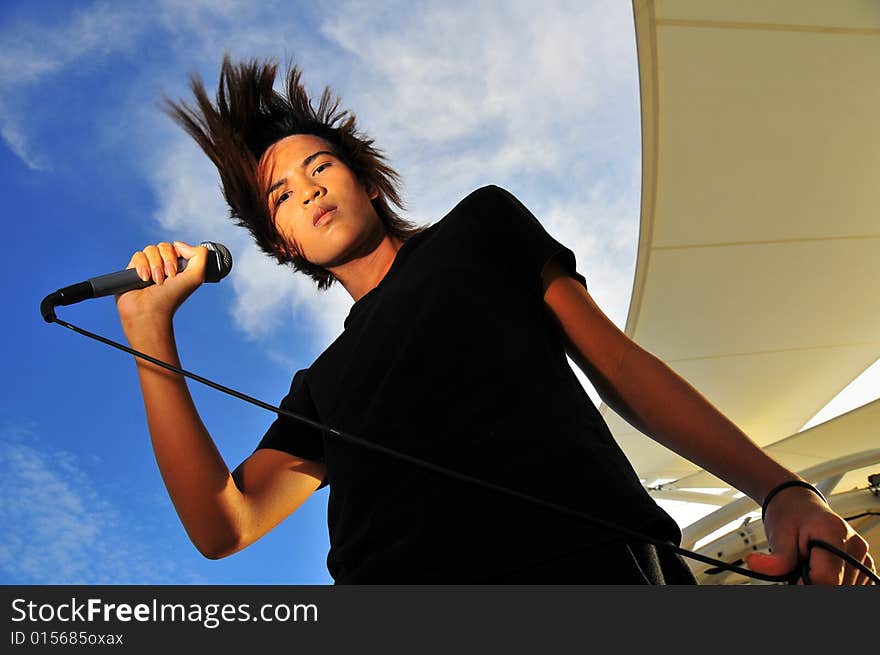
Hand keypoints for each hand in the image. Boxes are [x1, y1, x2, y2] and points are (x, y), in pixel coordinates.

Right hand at [115, 241, 206, 330]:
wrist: (150, 311)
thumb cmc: (173, 297)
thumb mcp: (196, 276)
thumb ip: (200, 255)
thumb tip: (179, 244)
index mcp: (178, 266)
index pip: (177, 247)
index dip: (177, 255)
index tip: (177, 271)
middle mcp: (163, 265)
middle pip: (163, 246)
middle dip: (166, 261)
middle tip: (168, 277)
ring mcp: (148, 267)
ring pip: (150, 249)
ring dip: (155, 266)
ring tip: (156, 281)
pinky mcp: (133, 269)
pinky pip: (138, 256)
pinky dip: (142, 267)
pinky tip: (144, 279)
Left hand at [745, 485, 874, 584]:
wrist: (796, 502)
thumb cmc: (788, 514)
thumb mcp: (777, 534)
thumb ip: (777, 560)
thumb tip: (765, 571)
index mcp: (834, 533)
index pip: (827, 578)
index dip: (807, 585)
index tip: (794, 580)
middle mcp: (854, 545)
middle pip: (837, 585)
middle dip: (814, 584)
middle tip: (799, 571)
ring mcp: (863, 555)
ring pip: (846, 588)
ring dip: (824, 584)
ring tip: (811, 567)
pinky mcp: (864, 564)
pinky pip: (852, 585)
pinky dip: (834, 583)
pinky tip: (821, 570)